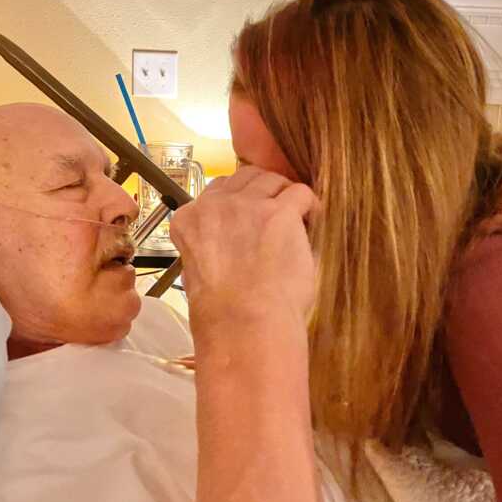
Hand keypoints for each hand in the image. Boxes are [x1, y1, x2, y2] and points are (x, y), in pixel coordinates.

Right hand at [169, 166, 318, 352]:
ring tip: (296, 221)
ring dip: (285, 196)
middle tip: (276, 215)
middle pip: (245, 177)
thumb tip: (231, 238)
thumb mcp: (197, 270)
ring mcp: (248, 206)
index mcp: (189, 219)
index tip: (250, 217)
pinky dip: (310, 206)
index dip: (238, 201)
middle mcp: (216, 205)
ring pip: (273, 180)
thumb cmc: (223, 311)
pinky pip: (300, 193)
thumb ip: (210, 242)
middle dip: (262, 191)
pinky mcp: (280, 212)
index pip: (216, 189)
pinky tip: (312, 222)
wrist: (245, 324)